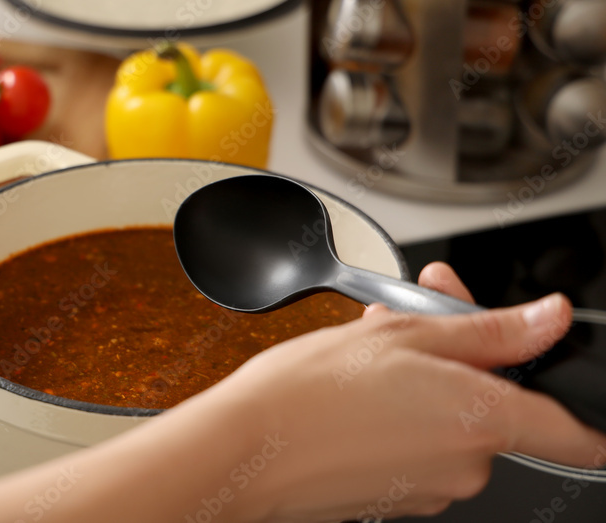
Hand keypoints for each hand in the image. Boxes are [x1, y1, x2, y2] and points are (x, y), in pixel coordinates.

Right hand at [207, 265, 605, 522]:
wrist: (247, 449)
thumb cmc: (309, 393)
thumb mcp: (402, 333)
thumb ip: (488, 329)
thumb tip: (548, 319)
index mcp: (483, 418)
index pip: (577, 435)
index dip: (574, 407)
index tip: (550, 380)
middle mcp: (468, 467)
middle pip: (497, 411)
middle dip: (460, 364)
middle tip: (412, 325)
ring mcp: (432, 490)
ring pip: (451, 428)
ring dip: (424, 389)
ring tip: (367, 358)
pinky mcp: (398, 500)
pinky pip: (417, 453)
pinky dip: (398, 421)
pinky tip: (354, 393)